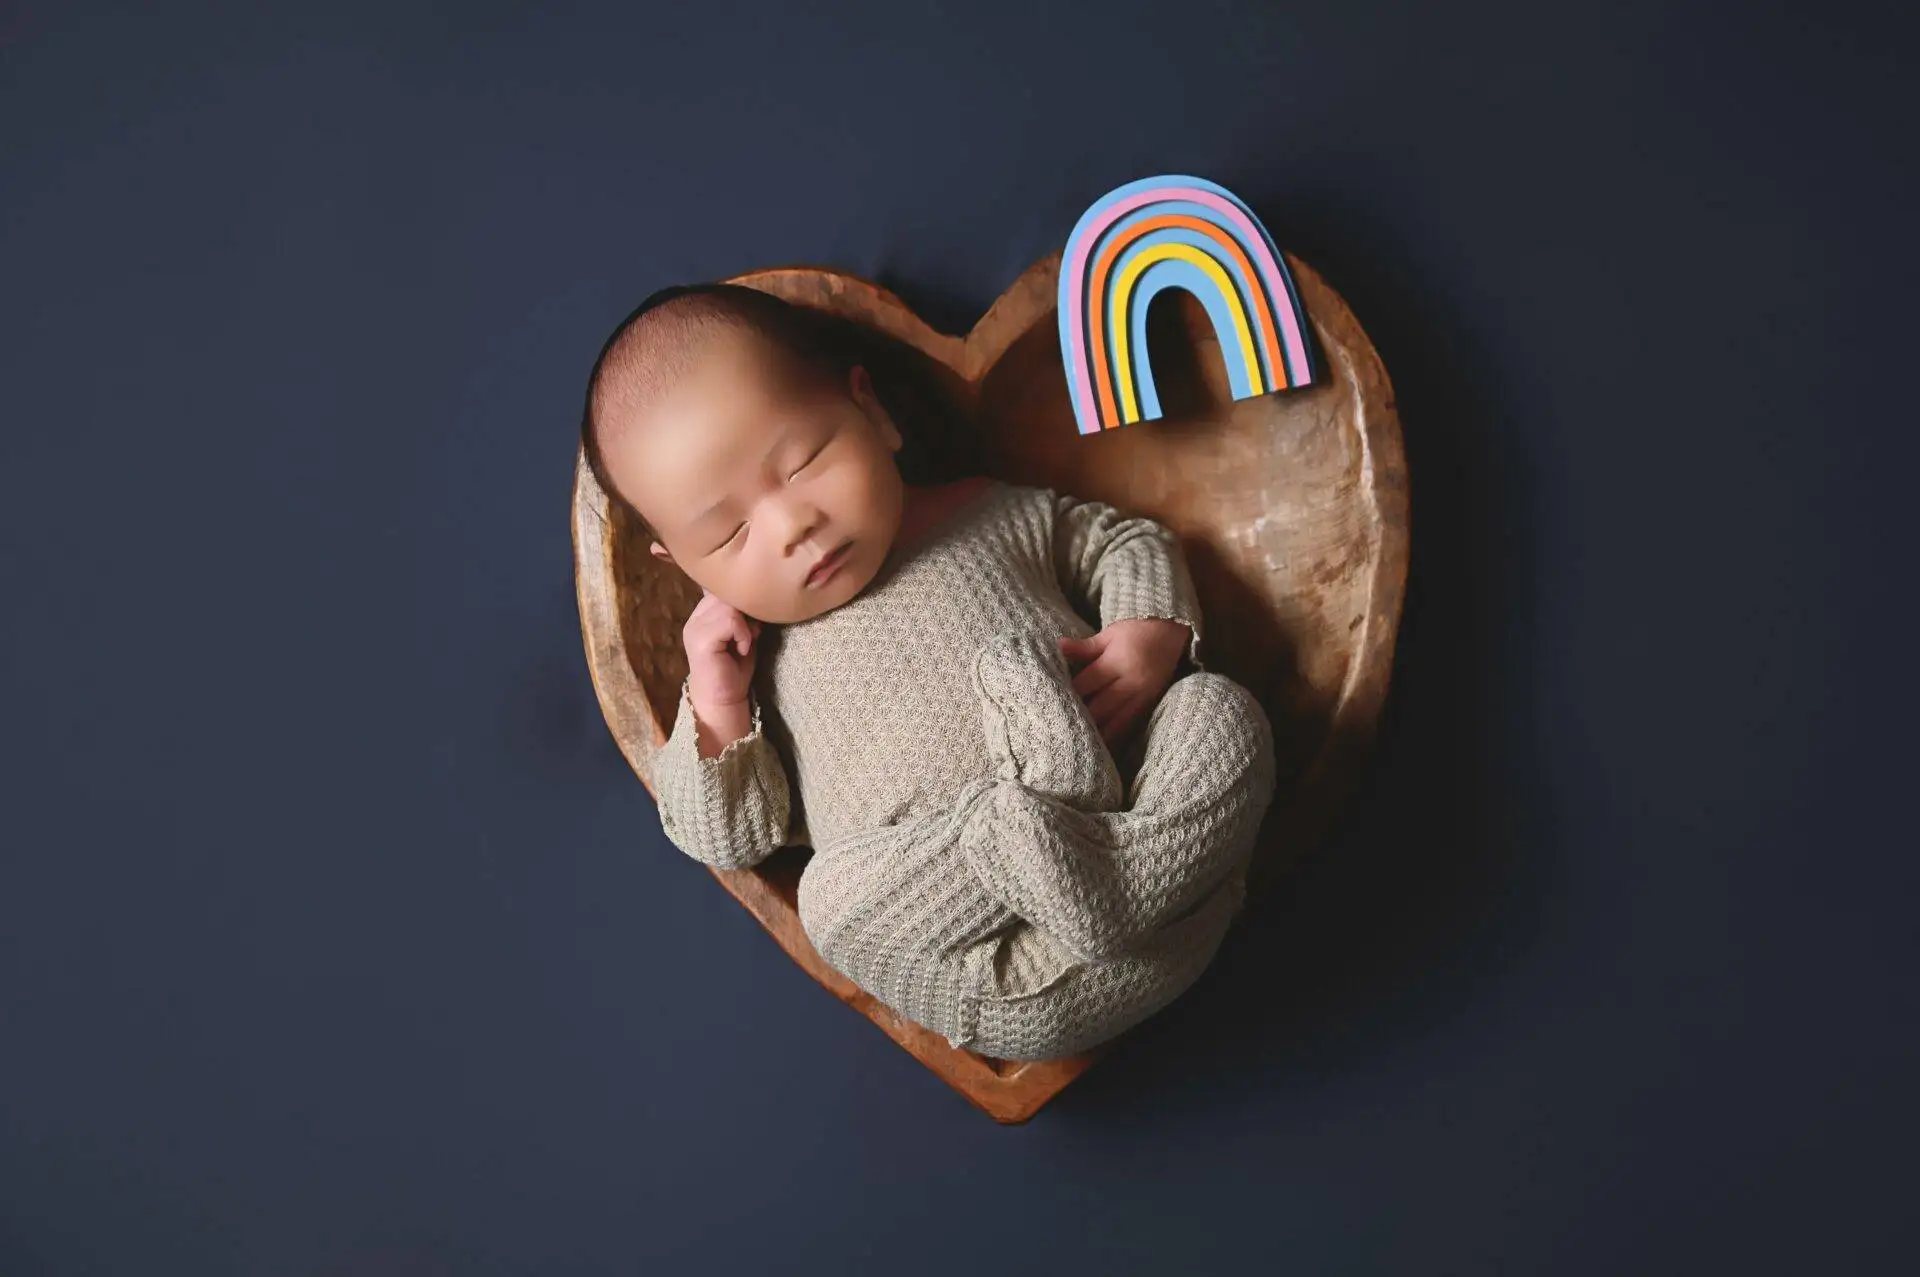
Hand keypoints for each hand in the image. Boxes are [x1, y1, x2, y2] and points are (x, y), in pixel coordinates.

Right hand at [684, 589, 760, 751]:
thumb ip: (744, 615)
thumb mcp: (743, 635)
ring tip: (746, 641)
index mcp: (702, 615)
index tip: (752, 622)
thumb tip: (756, 596)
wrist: (722, 700)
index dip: (741, 599)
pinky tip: (742, 649)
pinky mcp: (700, 640)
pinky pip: (729, 620)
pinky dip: (743, 633)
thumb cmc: (734, 669)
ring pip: (728, 605)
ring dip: (745, 623)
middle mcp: (695, 619)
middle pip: (724, 593)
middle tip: (752, 632)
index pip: (721, 589)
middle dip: (745, 610)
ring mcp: (694, 628)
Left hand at [1058, 618, 1192, 750]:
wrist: (1172, 632)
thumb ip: (1084, 646)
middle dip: (1081, 717)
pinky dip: (1115, 734)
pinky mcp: (1149, 704)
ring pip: (1115, 721)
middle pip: (1099, 706)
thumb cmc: (1136, 630)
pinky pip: (1129, 724)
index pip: (1087, 683)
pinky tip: (1102, 744)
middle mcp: (1130, 682)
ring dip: (1097, 732)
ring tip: (1079, 743)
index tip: (1053, 702)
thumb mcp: (1110, 634)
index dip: (1070, 694)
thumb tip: (1058, 646)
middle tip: (1061, 728)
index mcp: (1117, 662)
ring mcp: (1142, 696)